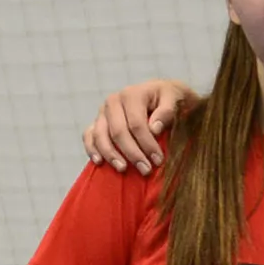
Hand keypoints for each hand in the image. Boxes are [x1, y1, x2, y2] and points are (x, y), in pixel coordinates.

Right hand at [83, 80, 197, 174]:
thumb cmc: (170, 99)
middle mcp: (113, 101)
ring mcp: (103, 112)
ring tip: (123, 169)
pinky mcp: (97, 122)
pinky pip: (89, 136)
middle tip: (146, 170)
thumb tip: (154, 128)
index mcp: (131, 94)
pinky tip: (99, 162)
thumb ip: (167, 111)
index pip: (136, 123)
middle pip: (118, 131)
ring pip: (100, 135)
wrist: (159, 94)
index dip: (147, 143)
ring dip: (111, 155)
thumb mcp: (175, 99)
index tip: (158, 160)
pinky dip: (91, 149)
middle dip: (132, 153)